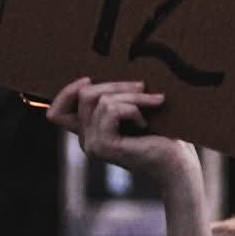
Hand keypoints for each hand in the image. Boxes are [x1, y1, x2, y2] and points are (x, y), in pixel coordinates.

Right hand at [47, 76, 195, 184]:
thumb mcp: (133, 108)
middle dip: (116, 85)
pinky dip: (132, 108)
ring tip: (153, 103)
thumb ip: (114, 96)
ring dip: (132, 96)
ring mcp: (92, 145)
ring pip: (101, 100)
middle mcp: (86, 141)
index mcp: (89, 132)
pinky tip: (145, 123)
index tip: (89, 79)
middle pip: (84, 95)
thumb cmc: (163, 134)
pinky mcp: (103, 146)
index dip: (67, 92)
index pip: (56, 113)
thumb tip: (101, 73)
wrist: (178, 162)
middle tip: (143, 86)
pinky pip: (110, 109)